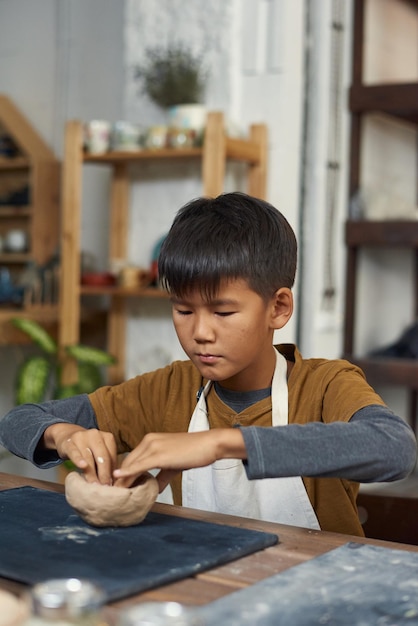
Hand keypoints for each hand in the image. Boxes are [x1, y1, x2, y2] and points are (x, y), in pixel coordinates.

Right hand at [43, 424, 117, 484]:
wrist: (68, 435)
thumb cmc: (88, 448)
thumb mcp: (99, 451)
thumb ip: (107, 463)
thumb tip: (114, 482)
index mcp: (107, 437)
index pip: (112, 456)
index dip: (113, 472)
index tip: (113, 484)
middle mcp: (96, 435)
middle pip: (103, 457)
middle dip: (104, 474)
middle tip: (105, 488)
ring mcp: (82, 437)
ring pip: (89, 458)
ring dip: (92, 474)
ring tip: (94, 486)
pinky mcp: (69, 443)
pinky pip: (75, 453)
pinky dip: (79, 460)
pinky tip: (82, 466)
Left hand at [113, 429, 245, 491]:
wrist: (209, 445)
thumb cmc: (194, 453)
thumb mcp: (173, 465)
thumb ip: (162, 476)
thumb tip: (154, 490)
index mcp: (150, 440)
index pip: (131, 459)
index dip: (123, 474)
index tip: (117, 487)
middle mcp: (148, 441)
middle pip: (127, 462)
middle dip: (119, 478)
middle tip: (112, 494)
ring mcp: (153, 446)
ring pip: (131, 465)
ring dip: (121, 480)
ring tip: (114, 494)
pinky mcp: (159, 454)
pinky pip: (139, 466)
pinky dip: (128, 473)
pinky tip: (119, 479)